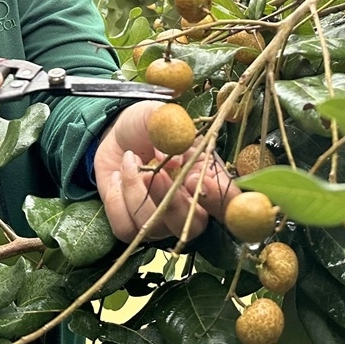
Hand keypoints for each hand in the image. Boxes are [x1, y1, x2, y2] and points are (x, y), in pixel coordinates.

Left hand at [95, 101, 234, 242]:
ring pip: (154, 228)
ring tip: (129, 159)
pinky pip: (125, 227)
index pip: (228, 203)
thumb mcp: (160, 115)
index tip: (195, 177)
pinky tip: (118, 175)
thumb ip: (172, 128)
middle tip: (154, 174)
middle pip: (193, 227)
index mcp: (207, 178)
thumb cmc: (148, 125)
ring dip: (136, 191)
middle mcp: (189, 207)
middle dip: (173, 204)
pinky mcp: (131, 224)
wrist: (118, 133)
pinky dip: (116, 199)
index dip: (218, 198)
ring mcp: (161, 221)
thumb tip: (177, 159)